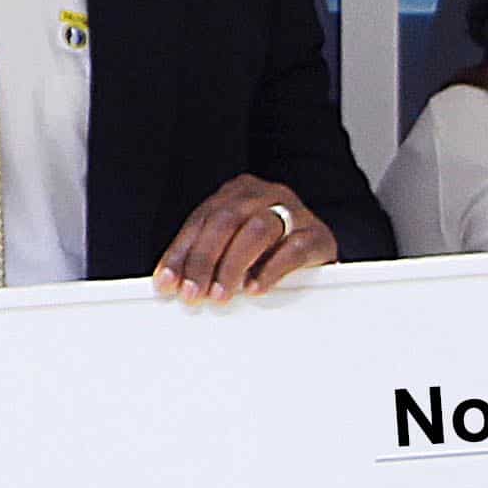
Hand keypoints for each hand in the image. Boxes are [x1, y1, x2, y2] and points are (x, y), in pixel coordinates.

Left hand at [153, 176, 336, 301]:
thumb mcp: (232, 246)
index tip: (168, 282)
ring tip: (221, 295)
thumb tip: (169, 283)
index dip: (181, 252)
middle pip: (227, 220)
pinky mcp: (317, 235)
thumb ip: (205, 257)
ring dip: (233, 265)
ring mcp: (295, 212)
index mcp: (239, 192)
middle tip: (193, 293)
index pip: (202, 219)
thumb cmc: (269, 250)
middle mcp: (266, 195)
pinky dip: (270, 270)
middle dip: (204, 259)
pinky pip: (293, 249)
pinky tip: (254, 289)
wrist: (319, 250)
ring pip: (259, 229)